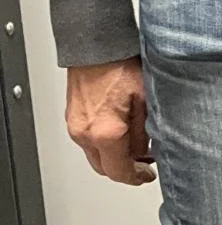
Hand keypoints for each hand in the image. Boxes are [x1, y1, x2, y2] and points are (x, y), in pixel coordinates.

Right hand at [66, 58, 154, 185]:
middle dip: (125, 169)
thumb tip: (145, 152)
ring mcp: (76, 127)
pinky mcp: (72, 118)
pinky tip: (118, 130)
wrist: (96, 46)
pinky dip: (103, 143)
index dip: (136, 177)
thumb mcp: (147, 101)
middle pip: (105, 168)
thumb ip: (145, 133)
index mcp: (106, 133)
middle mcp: (85, 134)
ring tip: (134, 144)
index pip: (120, 172)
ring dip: (113, 155)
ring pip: (95, 155)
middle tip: (144, 163)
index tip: (147, 175)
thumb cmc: (121, 66)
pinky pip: (88, 140)